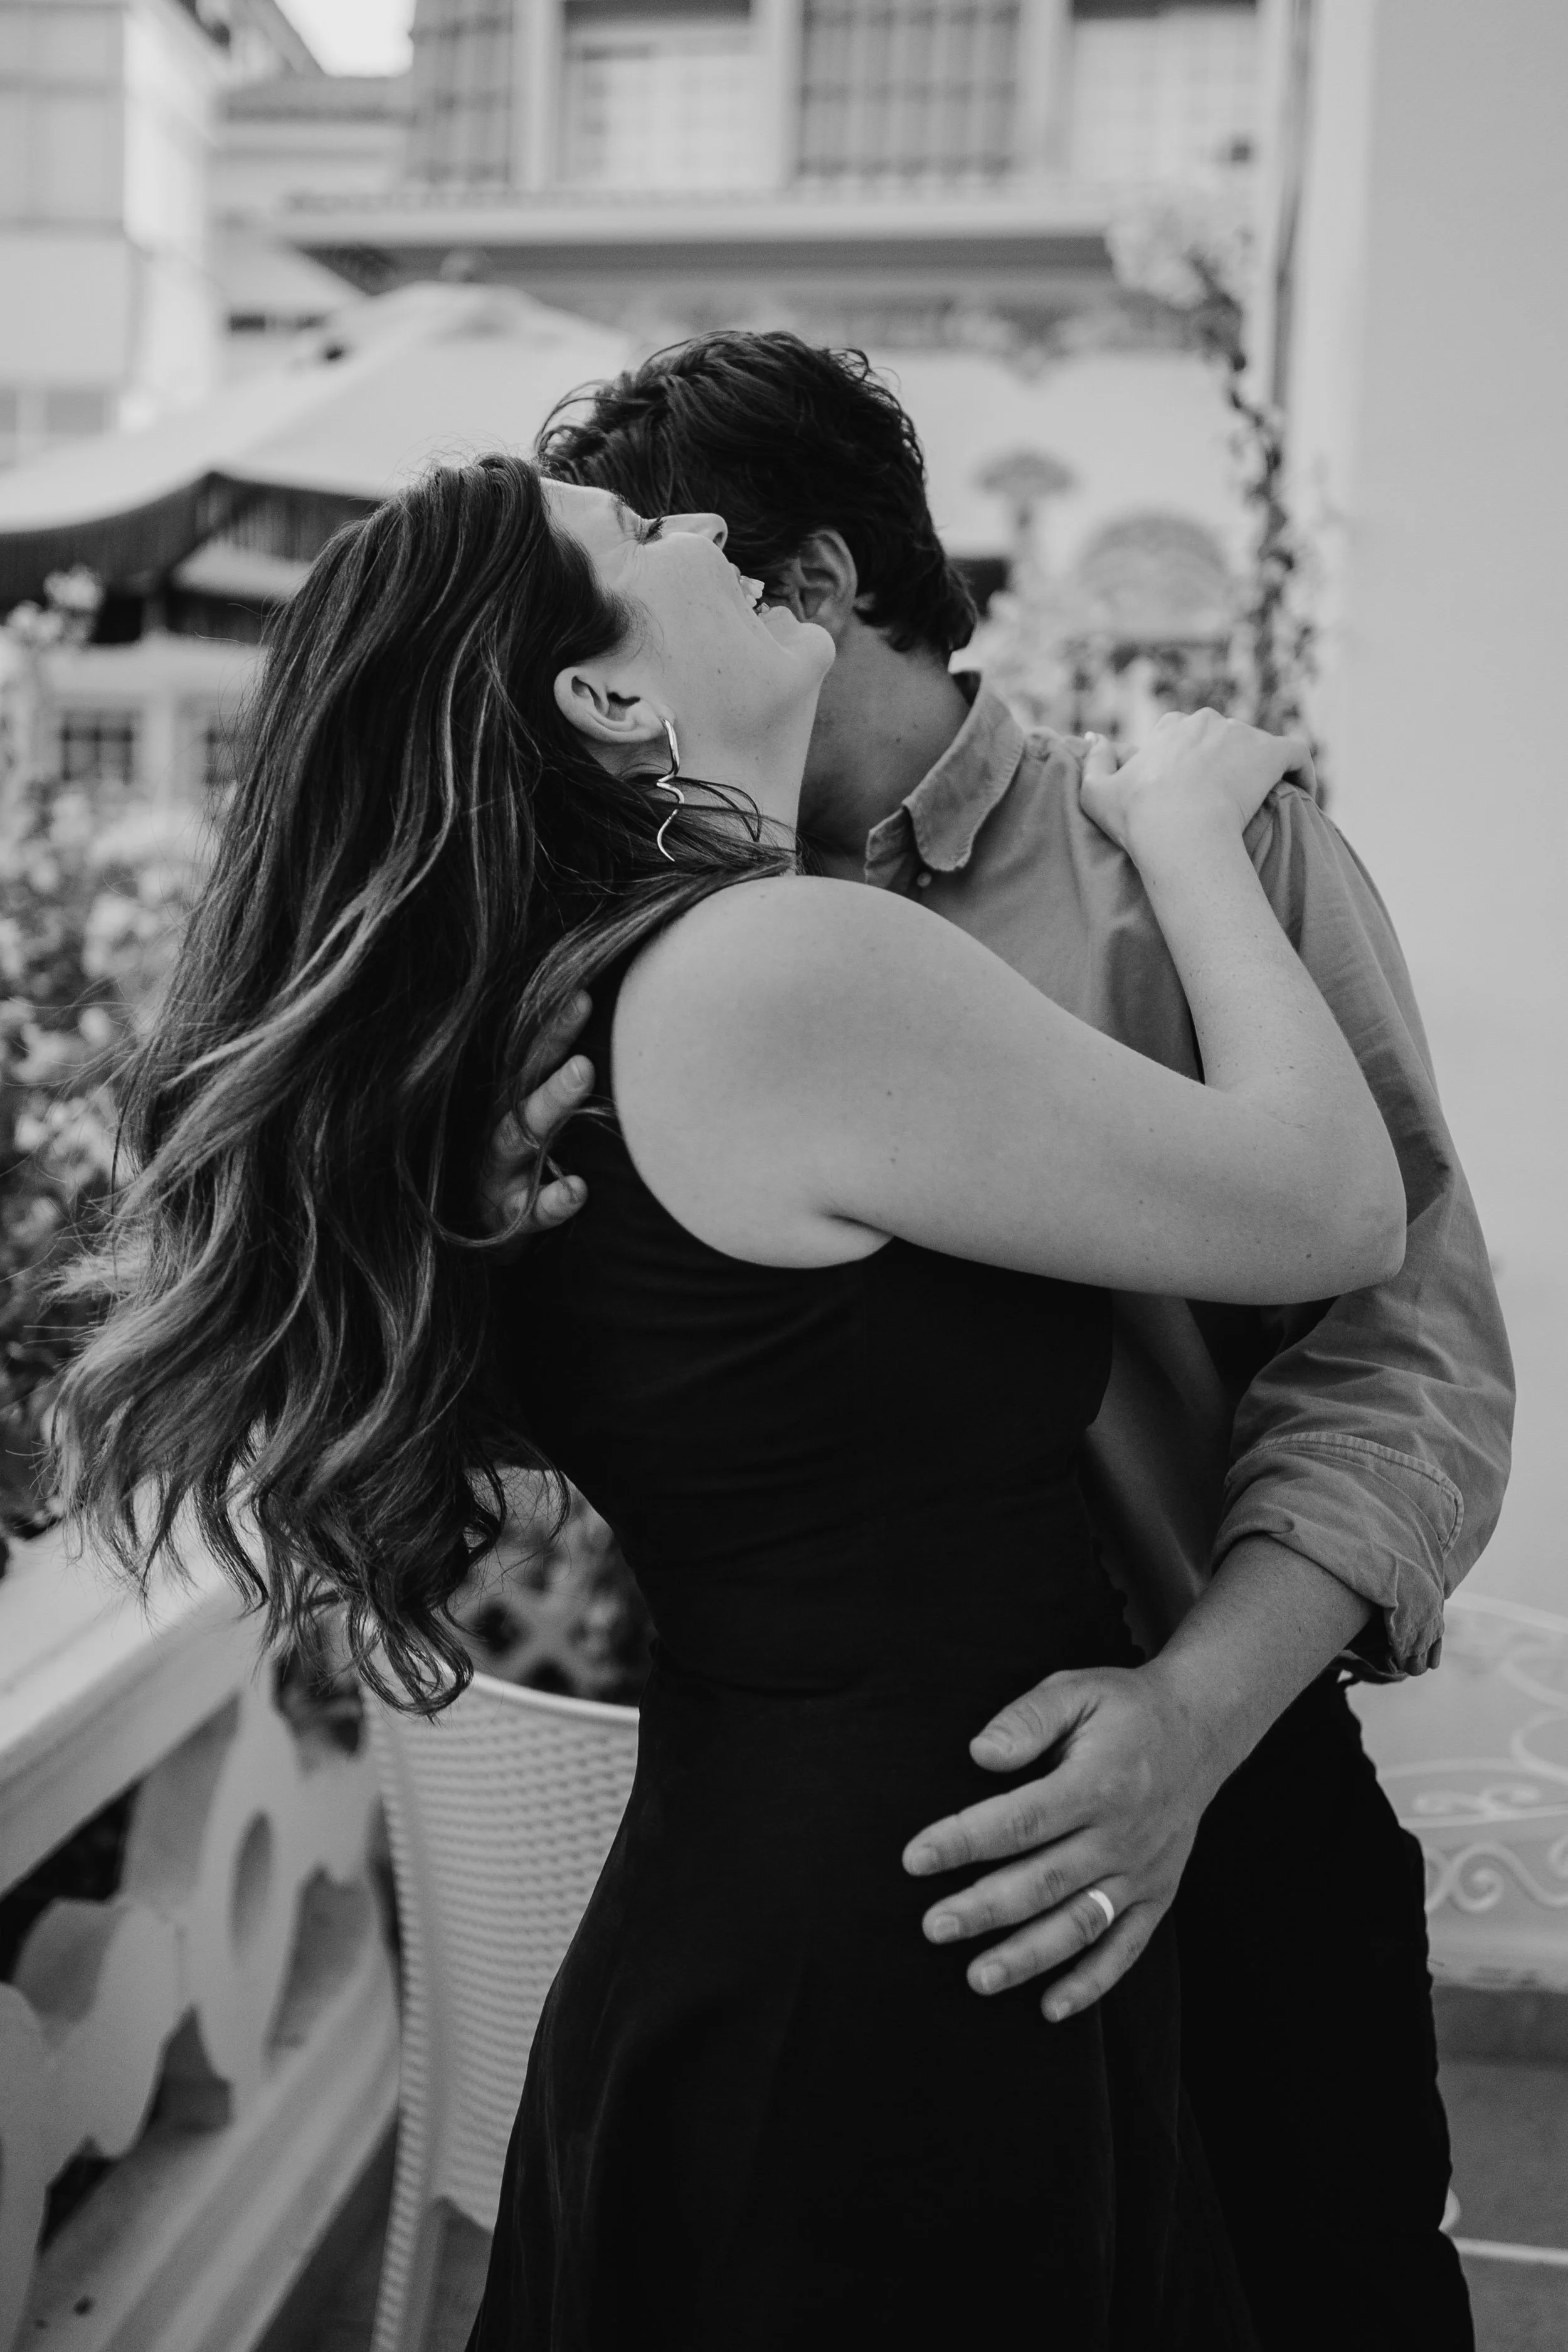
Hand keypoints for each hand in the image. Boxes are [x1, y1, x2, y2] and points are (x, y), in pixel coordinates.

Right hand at [478, 992, 594, 1252]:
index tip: (579, 990)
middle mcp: (493, 1133)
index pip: (523, 1056)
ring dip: (551, 1103)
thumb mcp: (523, 1131)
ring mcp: (496, 1177)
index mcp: (501, 1107)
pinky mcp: (505, 1221)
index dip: (548, 1023)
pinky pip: (530, 1211)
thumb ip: (544, 1091)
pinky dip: (553, 1200)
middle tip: (582, 1004)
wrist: (473, 1248)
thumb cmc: (514, 1179)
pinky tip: (578, 1188)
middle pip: (519, 1080)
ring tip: (583, 1072)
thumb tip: (589, 1029)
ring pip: (519, 1137)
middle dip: (548, 1044)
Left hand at [901, 1660, 1226, 2020]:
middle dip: (984, 1910)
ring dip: (1029, 1957)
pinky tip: (1050, 2009)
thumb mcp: (1076, 1689)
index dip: (965, 1841)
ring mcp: (1142, 1871)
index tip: (914, 1859)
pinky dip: (1091, 1983)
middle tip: (932, 1928)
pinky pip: (1125, 1948)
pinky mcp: (1158, 1894)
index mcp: (1098, 1782)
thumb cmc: (1123, 1708)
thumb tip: (979, 1754)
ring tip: (978, 1978)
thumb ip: (1027, 1718)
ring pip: (1080, 1925)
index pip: (1022, 1820)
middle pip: (1044, 1881)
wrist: (1201, 1727)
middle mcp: (1122, 1835)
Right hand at [1080, 710, 1314, 856]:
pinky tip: (1303, 793)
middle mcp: (1207, 721)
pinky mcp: (1271, 752)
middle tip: (1226, 800)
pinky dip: (1301, 770)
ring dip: (1260, 768)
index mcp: (1170, 728)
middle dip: (1225, 761)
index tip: (1191, 790)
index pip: (1184, 732)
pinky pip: (1296, 753)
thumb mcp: (1096, 793)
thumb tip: (1095, 736)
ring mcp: (1241, 734)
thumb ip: (1094, 760)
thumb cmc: (1136, 819)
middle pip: (1222, 735)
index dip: (1188, 760)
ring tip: (1262, 804)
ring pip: (1257, 745)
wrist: (1178, 831)